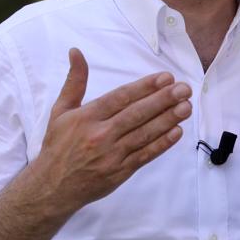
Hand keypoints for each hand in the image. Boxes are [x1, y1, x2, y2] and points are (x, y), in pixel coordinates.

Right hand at [36, 47, 192, 213]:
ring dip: (168, 119)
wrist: (53, 187)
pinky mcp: (121, 171)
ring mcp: (112, 155)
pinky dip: (162, 144)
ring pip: (144, 134)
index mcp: (87, 117)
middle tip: (184, 88)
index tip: (165, 78)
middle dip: (163, 100)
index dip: (145, 87)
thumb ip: (74, 82)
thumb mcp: (60, 111)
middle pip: (136, 114)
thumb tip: (76, 52)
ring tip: (186, 107)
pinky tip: (177, 131)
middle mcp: (100, 135)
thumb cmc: (58, 146)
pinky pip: (145, 155)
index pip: (121, 98)